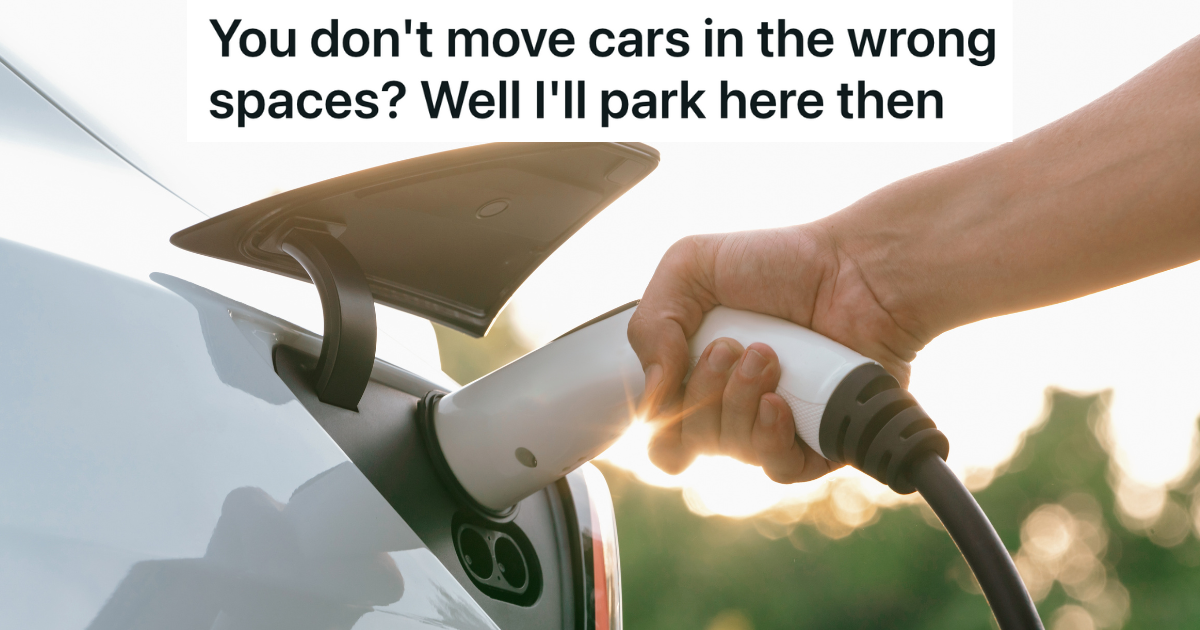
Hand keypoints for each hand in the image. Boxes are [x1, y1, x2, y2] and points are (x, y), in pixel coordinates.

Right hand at [627, 223, 925, 480]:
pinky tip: (780, 402)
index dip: (659, 414)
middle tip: (732, 346)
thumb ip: (649, 325)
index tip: (676, 367)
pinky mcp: (820, 442)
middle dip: (702, 391)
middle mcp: (734, 407)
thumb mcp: (689, 267)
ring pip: (732, 451)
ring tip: (768, 356)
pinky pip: (780, 469)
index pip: (660, 429)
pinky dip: (770, 437)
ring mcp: (776, 427)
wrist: (855, 267)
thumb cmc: (781, 262)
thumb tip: (653, 396)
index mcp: (698, 374)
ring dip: (738, 401)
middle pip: (688, 443)